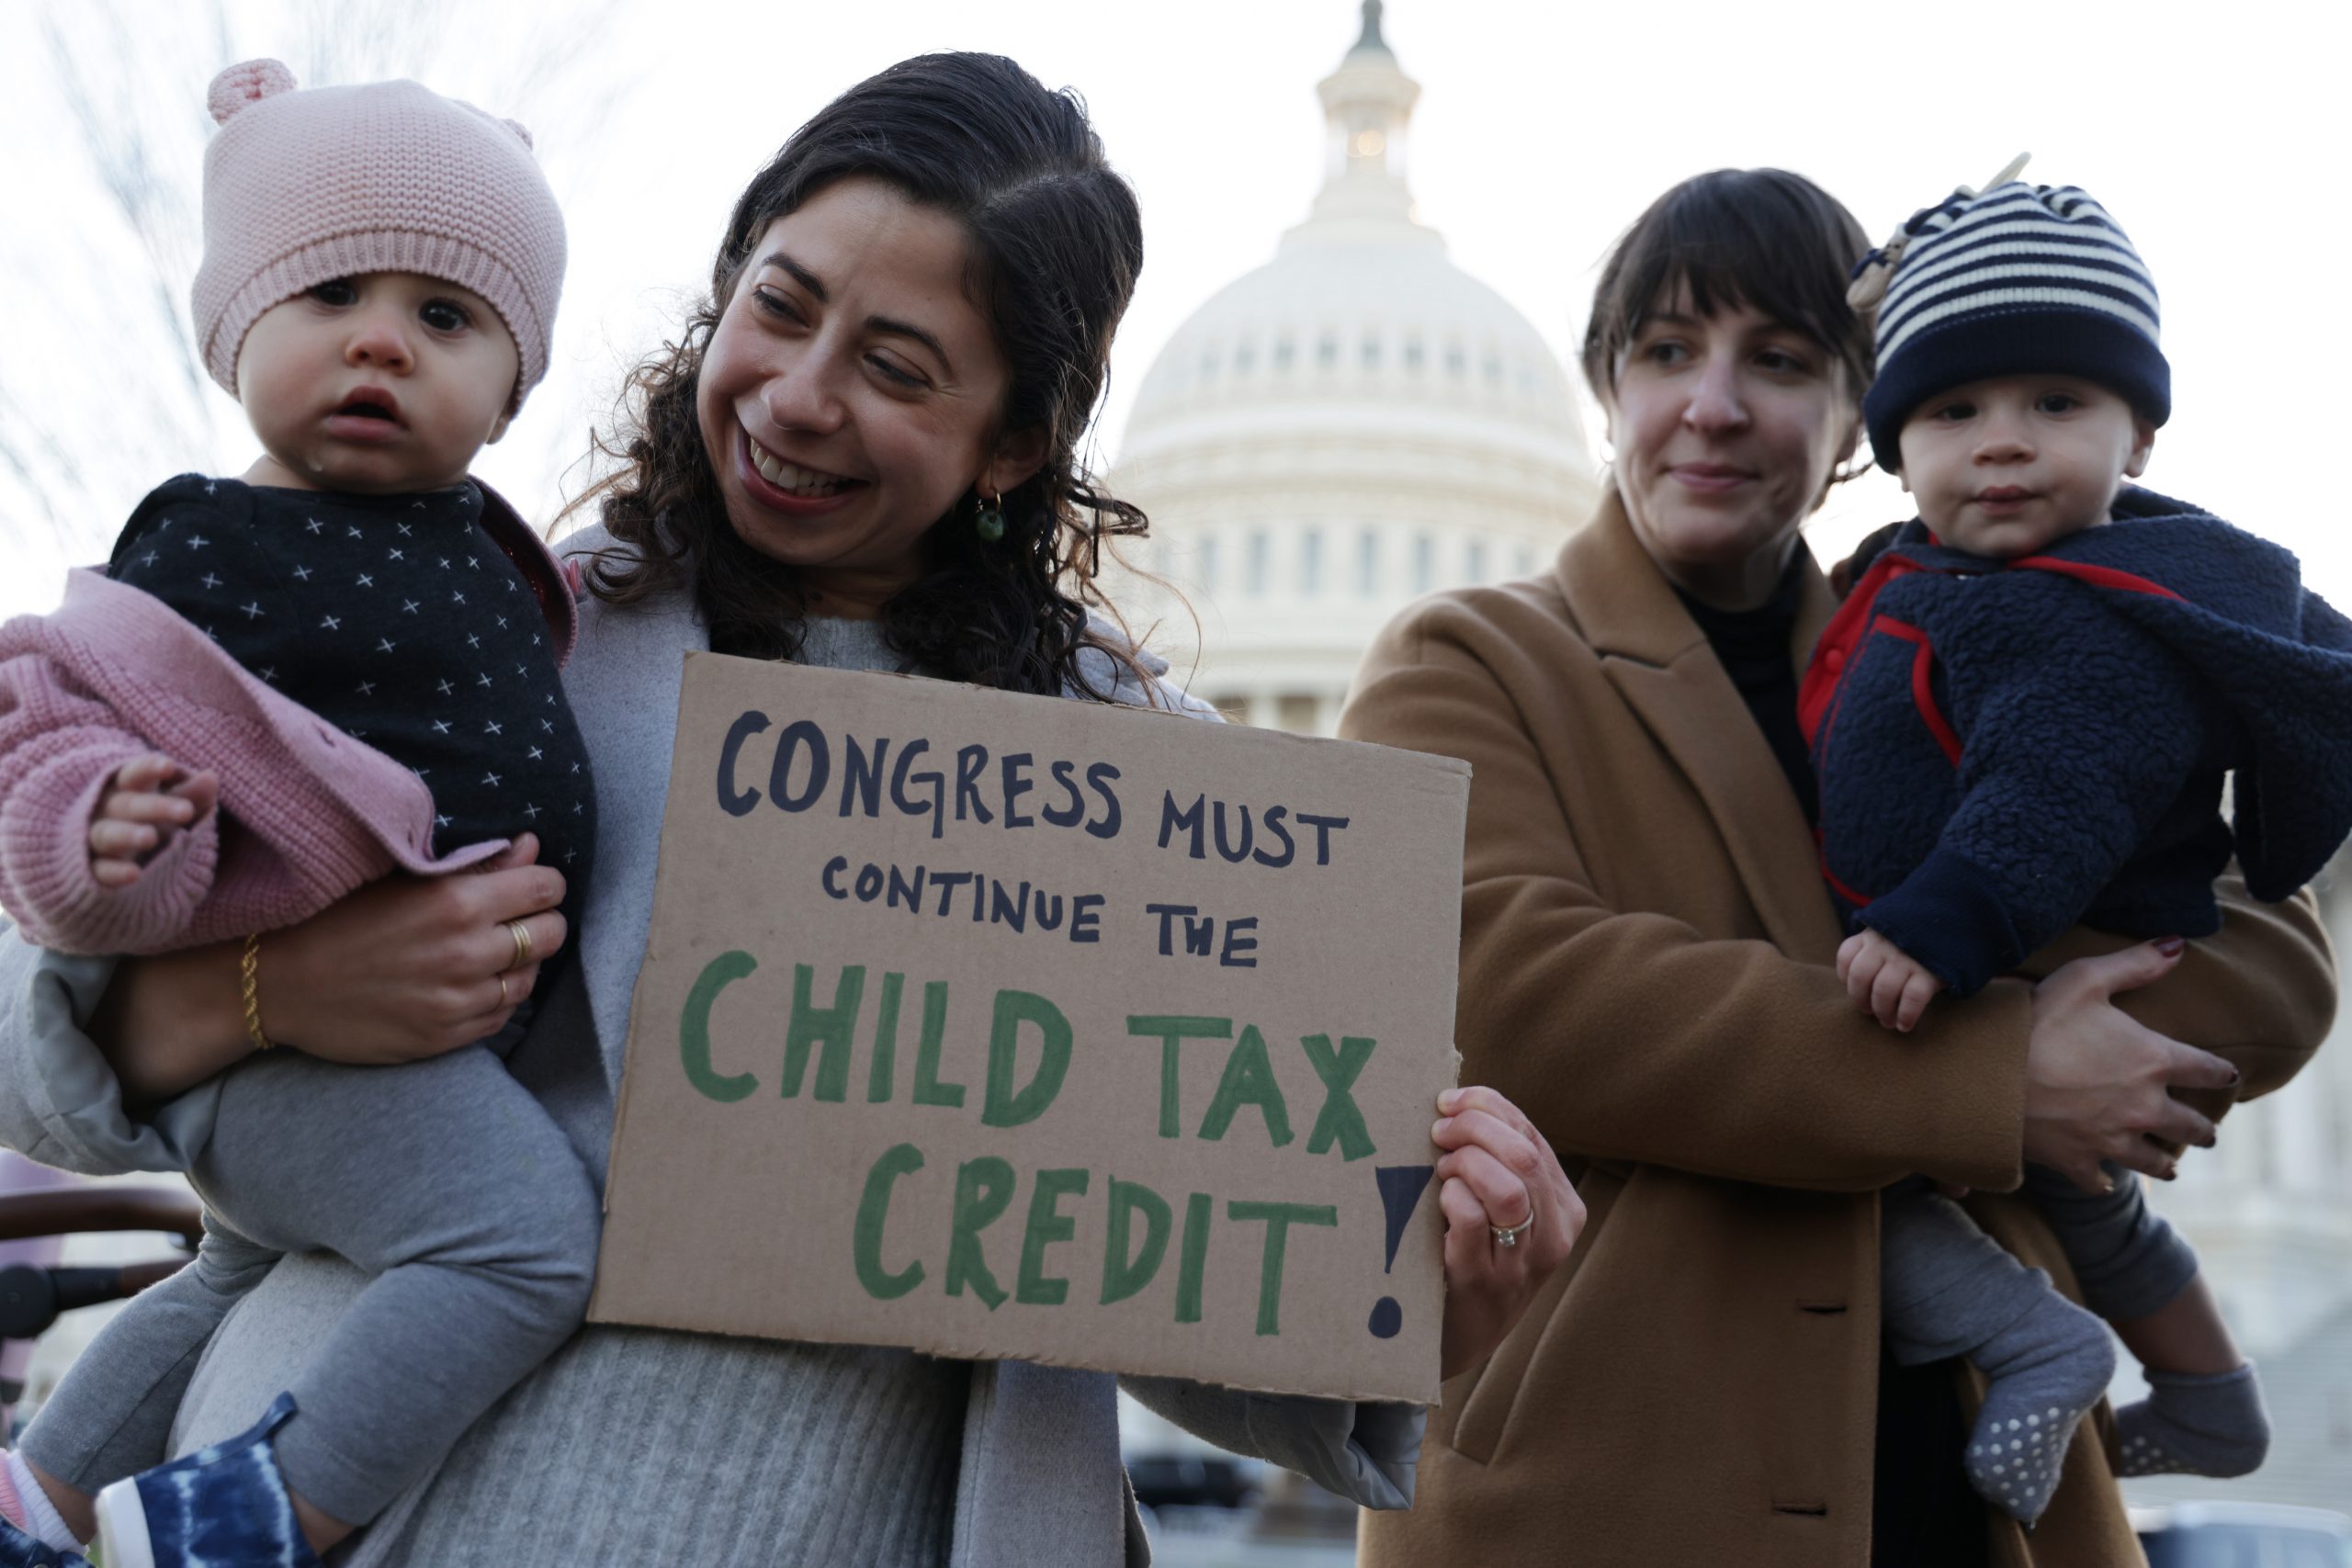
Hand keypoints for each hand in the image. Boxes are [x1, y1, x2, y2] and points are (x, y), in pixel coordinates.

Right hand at [88, 752, 218, 886]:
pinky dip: (115, 872)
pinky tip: (134, 874)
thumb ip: (191, 794)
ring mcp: (94, 839)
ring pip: (107, 834)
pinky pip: (99, 870)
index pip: (134, 774)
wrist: (110, 852)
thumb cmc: (148, 818)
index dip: (149, 769)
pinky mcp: (91, 869)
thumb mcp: (170, 804)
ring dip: (127, 835)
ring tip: (150, 837)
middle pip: (127, 805)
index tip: (169, 766)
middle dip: (156, 807)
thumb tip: (211, 777)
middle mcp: (104, 811)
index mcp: (124, 788)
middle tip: (186, 811)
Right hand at [94, 836, 567, 1104]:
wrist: (278, 983)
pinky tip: (471, 983)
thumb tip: (531, 845)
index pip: (546, 888)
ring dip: (519, 964)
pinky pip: (500, 1016)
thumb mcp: (403, 878)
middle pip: (551, 934)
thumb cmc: (338, 917)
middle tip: (514, 920)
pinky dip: (496, 998)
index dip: (542, 883)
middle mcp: (466, 952)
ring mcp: (457, 1000)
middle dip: (540, 922)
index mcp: (456, 902)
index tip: (527, 885)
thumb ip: (477, 865)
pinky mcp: (443, 1037)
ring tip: (489, 952)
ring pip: (529, 979)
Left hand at [1429, 1085, 1585, 1379]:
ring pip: (1507, 1189)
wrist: (1459, 1336)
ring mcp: (1520, 1265)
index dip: (1488, 1106)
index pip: (1531, 1136)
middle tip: (1438, 1131)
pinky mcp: (1482, 1285)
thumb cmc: (1473, 1255)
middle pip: (1523, 1156)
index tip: (1449, 1101)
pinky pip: (1471, 1222)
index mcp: (1564, 1209)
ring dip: (1465, 1163)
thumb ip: (1496, 1162)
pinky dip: (1452, 1197)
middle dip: (1474, 1128)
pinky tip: (1438, 1199)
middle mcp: (1553, 1236)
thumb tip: (1456, 1101)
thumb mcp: (1502, 1210)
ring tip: (1440, 1169)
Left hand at [1838, 928, 1943, 1031]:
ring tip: (1887, 1022)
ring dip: (1883, 1012)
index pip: (1846, 955)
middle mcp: (1886, 944)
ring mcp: (1907, 957)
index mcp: (1872, 934)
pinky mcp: (1930, 972)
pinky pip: (1912, 998)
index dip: (1845, 978)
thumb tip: (1856, 987)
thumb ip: (1873, 951)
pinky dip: (1906, 1016)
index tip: (1856, 990)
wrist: (1958, 926)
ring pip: (1884, 990)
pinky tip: (1905, 1025)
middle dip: (1861, 1000)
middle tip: (1870, 1012)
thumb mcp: (1891, 935)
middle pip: (1860, 976)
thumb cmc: (1917, 940)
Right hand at [2024, 938, 2235, 1193]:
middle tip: (2206, 1132)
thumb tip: (2178, 945)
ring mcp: (2111, 1139)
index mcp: (2154, 1061)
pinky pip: (2100, 1182)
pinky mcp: (2077, 1161)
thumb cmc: (2036, 1021)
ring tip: (2171, 1165)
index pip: (2207, 1069)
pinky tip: (2105, 1184)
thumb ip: (2135, 963)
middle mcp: (2143, 1107)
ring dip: (2165, 1162)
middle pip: (2191, 1126)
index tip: (2229, 1076)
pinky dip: (2104, 1183)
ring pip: (2154, 1161)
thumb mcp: (2083, 979)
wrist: (1986, 1077)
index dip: (2221, 1072)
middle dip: (2201, 1129)